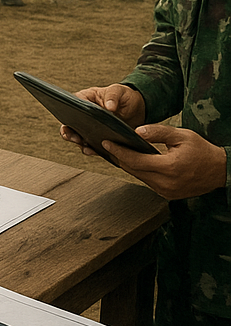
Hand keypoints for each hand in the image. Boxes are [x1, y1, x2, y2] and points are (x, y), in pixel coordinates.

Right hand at [59, 84, 145, 154]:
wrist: (136, 109)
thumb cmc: (123, 96)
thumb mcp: (118, 92)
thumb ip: (113, 96)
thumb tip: (109, 107)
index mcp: (85, 99)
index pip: (72, 105)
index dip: (69, 113)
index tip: (70, 120)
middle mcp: (83, 115)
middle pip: (70, 123)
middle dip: (68, 132)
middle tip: (73, 137)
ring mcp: (89, 128)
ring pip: (77, 136)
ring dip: (78, 142)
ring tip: (83, 146)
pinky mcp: (97, 138)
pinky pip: (90, 145)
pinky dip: (90, 149)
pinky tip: (91, 151)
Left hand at [105, 125, 227, 199]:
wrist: (220, 170)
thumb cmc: (202, 151)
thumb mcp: (182, 135)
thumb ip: (158, 132)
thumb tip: (137, 131)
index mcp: (169, 167)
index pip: (135, 160)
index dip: (118, 151)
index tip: (107, 143)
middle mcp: (166, 183)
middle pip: (133, 170)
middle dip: (119, 157)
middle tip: (108, 145)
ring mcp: (167, 191)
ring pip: (139, 177)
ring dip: (128, 165)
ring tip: (118, 152)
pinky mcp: (168, 195)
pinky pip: (147, 182)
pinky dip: (139, 172)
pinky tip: (134, 162)